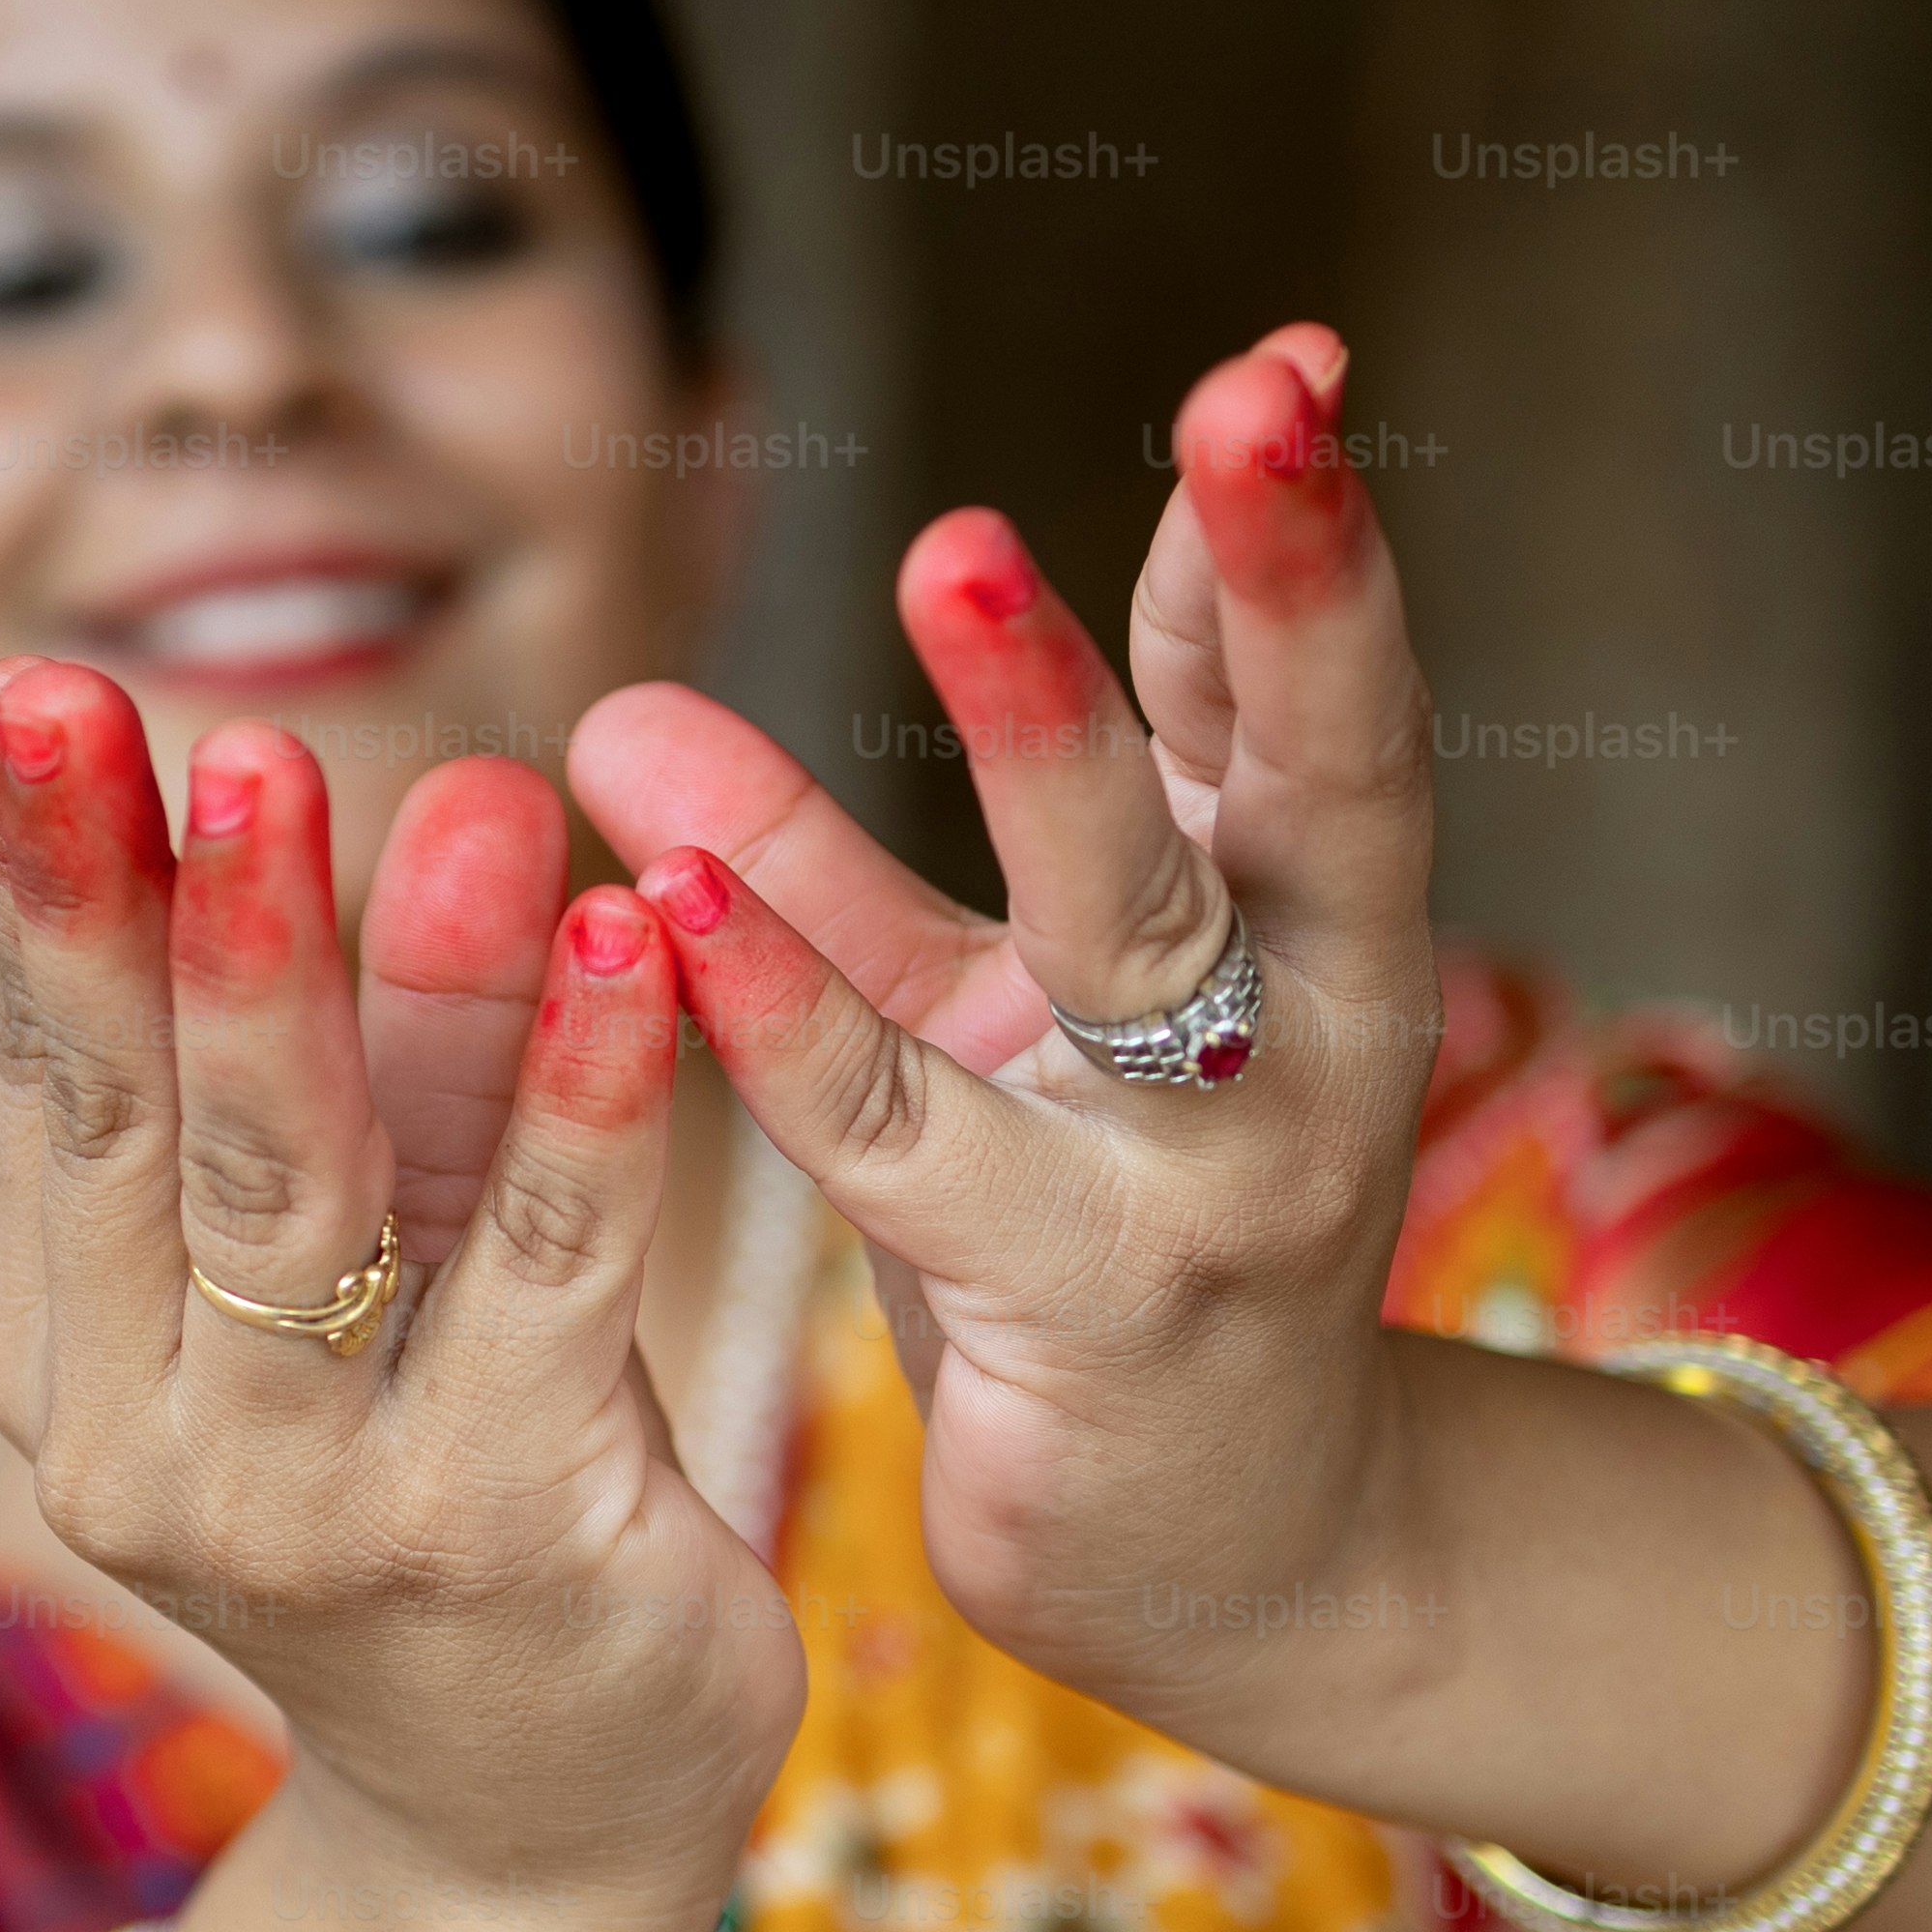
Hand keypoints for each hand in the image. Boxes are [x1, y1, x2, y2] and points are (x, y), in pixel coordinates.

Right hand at [0, 662, 809, 1931]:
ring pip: (317, 1196)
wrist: (527, 1845)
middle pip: (145, 1126)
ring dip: (356, 978)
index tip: (45, 692)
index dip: (55, 889)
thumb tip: (259, 803)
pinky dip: (589, 1101)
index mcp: (61, 1362)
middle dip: (153, 904)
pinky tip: (627, 943)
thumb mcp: (325, 1299)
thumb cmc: (430, 1514)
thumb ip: (312, 1096)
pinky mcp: (498, 1536)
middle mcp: (144, 1439)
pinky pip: (549, 1278)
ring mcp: (308, 1506)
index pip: (53, 1085)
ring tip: (417, 787)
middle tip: (143, 704)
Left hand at [567, 324, 1441, 1767]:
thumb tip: (618, 710)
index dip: (1295, 538)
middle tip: (1252, 404)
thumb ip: (825, 871)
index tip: (1286, 363)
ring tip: (952, 542)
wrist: (1222, 1568)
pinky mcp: (1094, 1309)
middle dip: (1285, 579)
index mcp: (1311, 938)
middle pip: (1313, 774)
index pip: (1312, 702)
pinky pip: (924, 1136)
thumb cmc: (1104, 1254)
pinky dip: (798, 1011)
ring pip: (1133, 920)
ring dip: (1047, 727)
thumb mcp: (998, 1032)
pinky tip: (672, 900)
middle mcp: (1306, 1033)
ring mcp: (1217, 1175)